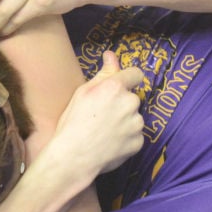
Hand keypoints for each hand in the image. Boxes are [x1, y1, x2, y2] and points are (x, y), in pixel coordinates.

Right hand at [51, 51, 143, 179]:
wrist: (73, 156)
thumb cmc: (73, 123)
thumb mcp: (83, 93)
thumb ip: (103, 73)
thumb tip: (111, 55)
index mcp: (115, 87)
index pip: (135, 74)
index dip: (128, 80)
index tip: (120, 87)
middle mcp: (130, 103)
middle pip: (132, 98)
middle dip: (121, 104)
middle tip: (101, 116)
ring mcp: (136, 124)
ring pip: (134, 118)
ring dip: (124, 122)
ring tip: (104, 132)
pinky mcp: (138, 142)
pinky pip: (135, 136)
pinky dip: (125, 139)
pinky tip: (109, 143)